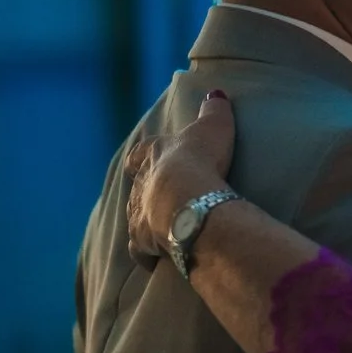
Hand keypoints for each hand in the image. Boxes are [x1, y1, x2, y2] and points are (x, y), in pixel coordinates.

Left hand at [124, 89, 240, 261]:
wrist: (187, 201)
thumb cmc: (200, 161)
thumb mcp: (212, 128)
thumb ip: (214, 111)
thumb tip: (216, 93)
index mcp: (153, 156)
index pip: (140, 154)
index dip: (141, 157)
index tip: (137, 161)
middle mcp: (141, 184)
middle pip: (137, 186)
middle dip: (145, 191)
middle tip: (156, 197)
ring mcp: (139, 214)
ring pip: (135, 216)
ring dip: (146, 220)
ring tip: (159, 228)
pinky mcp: (143, 241)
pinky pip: (141, 250)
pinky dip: (147, 253)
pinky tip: (155, 258)